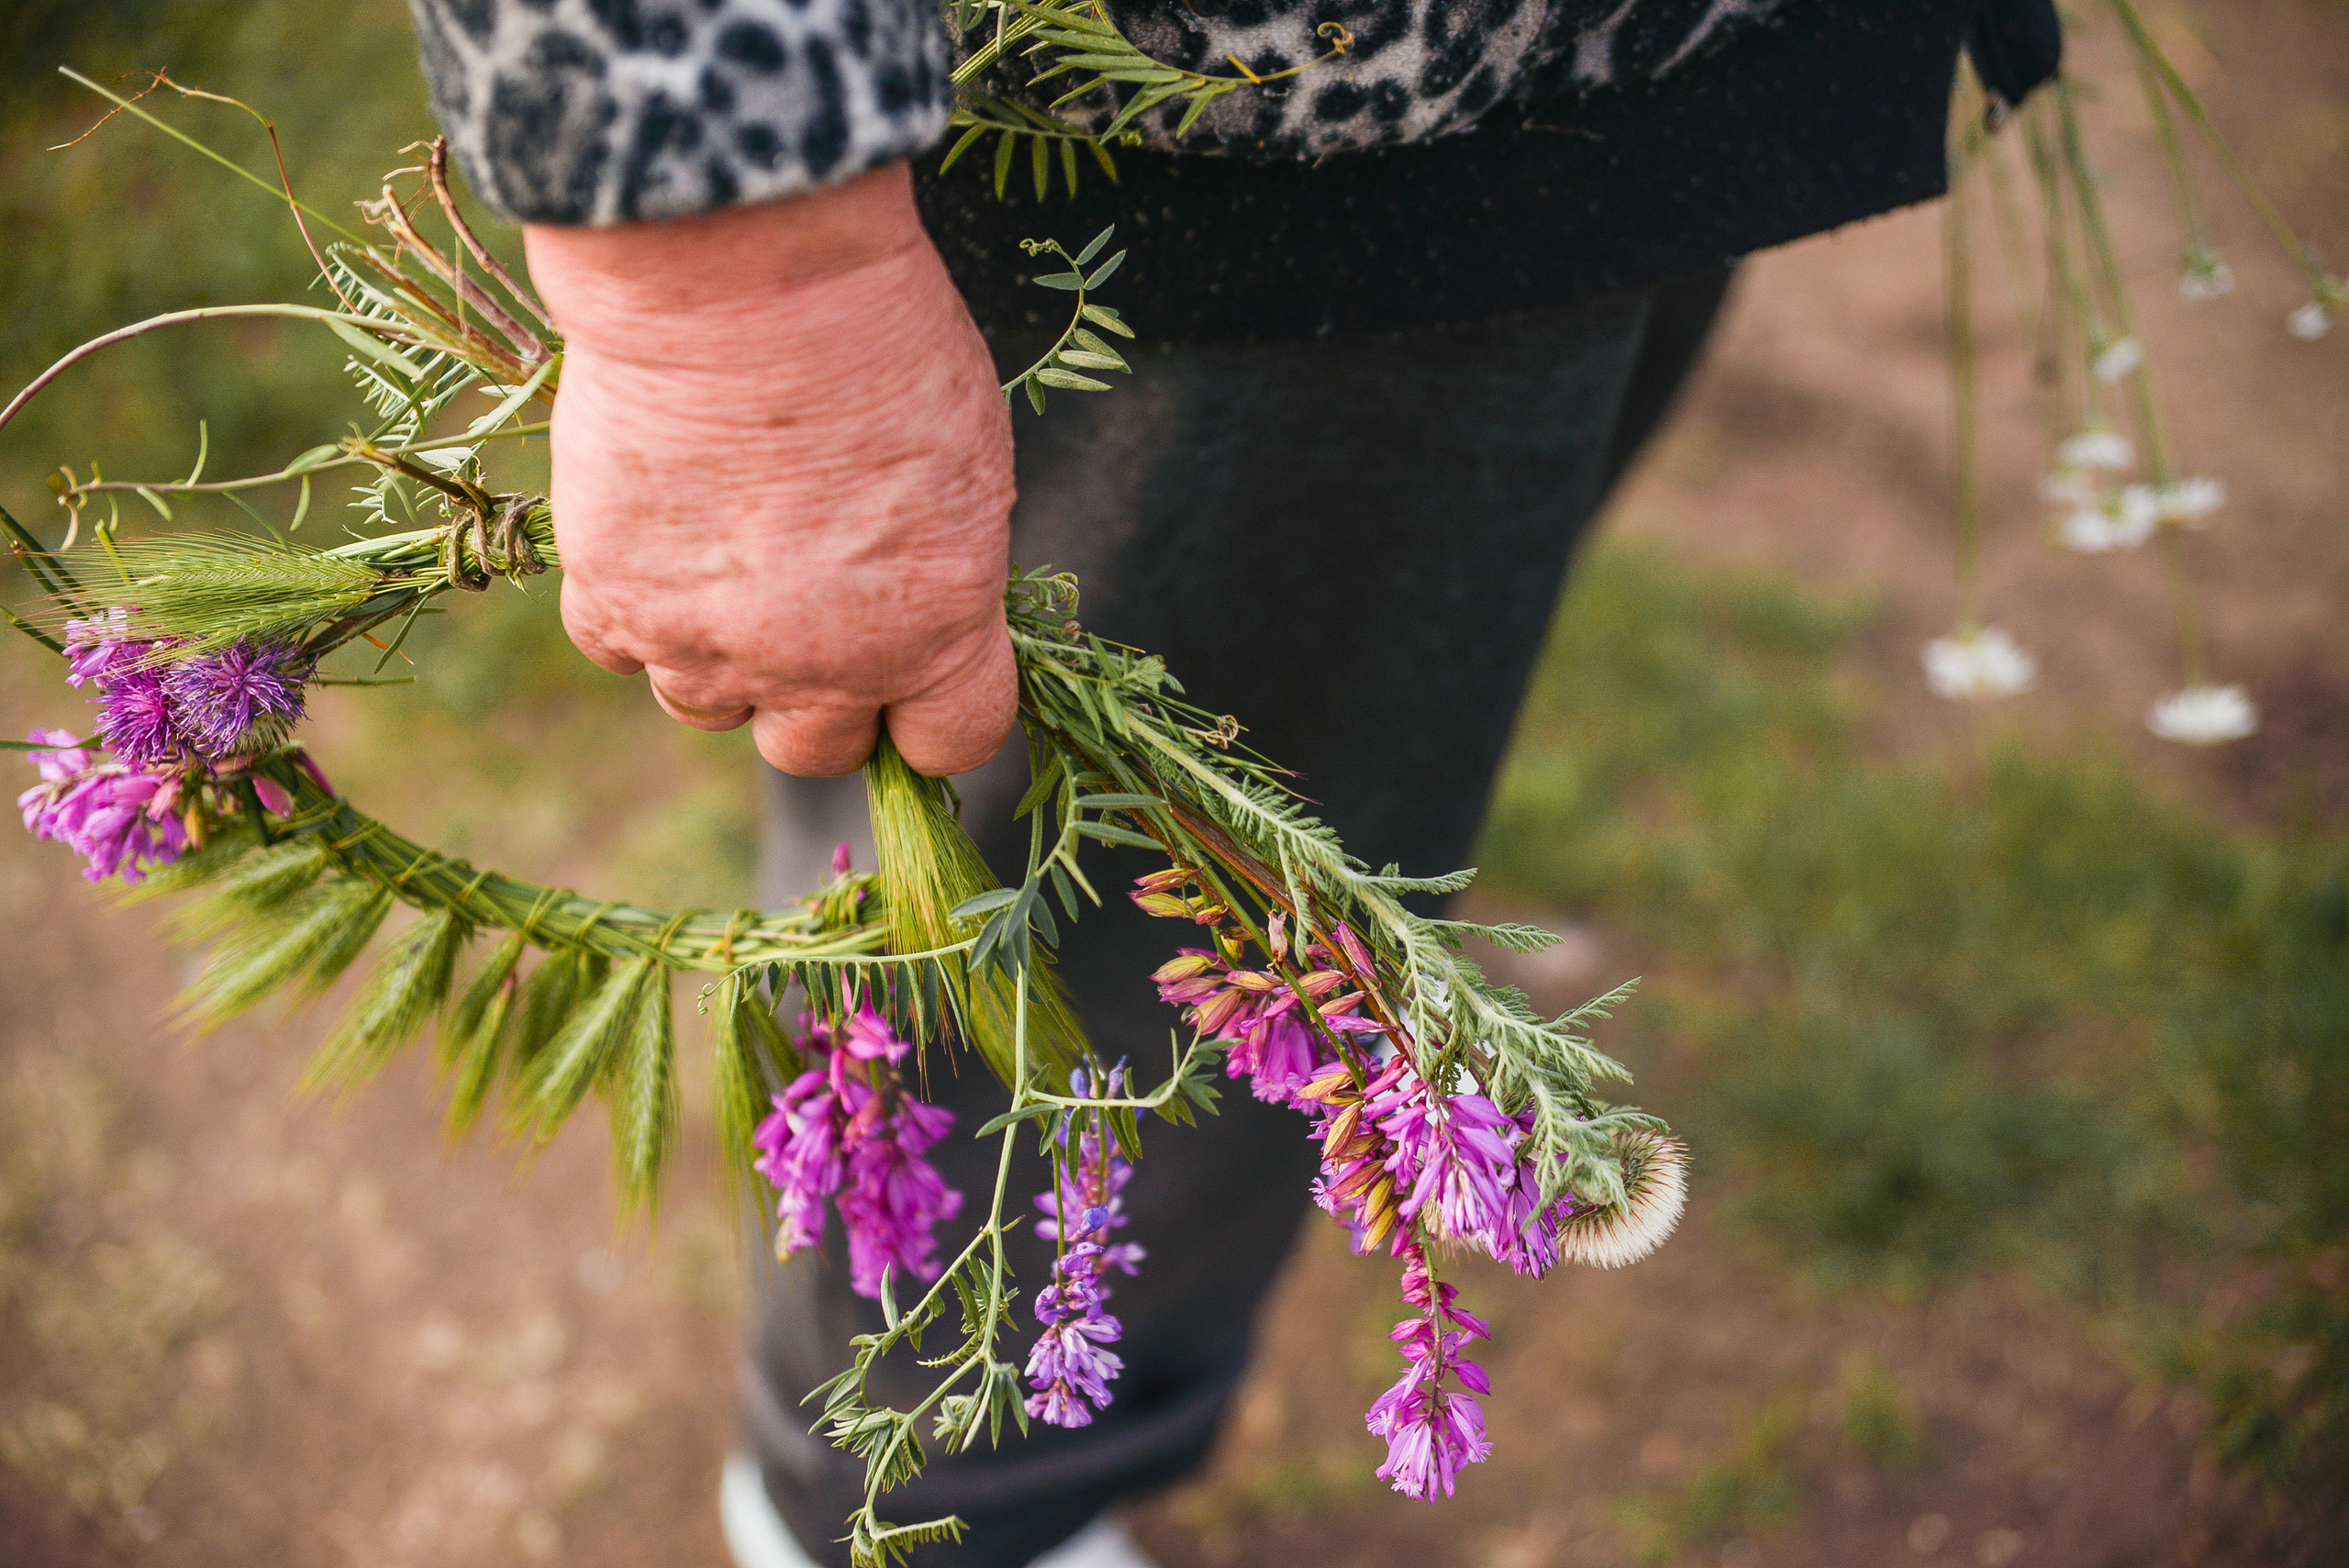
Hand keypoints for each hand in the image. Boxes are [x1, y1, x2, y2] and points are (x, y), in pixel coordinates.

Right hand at [523, 163, 1016, 777]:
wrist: (738, 277)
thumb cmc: (875, 340)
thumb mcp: (968, 462)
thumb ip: (939, 567)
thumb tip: (920, 602)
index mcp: (936, 632)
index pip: (950, 743)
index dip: (932, 713)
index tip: (917, 678)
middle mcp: (826, 666)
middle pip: (816, 751)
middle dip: (820, 697)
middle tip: (810, 608)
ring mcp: (710, 647)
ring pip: (709, 710)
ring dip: (722, 658)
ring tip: (726, 556)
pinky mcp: (612, 604)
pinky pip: (620, 652)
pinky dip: (636, 609)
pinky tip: (658, 532)